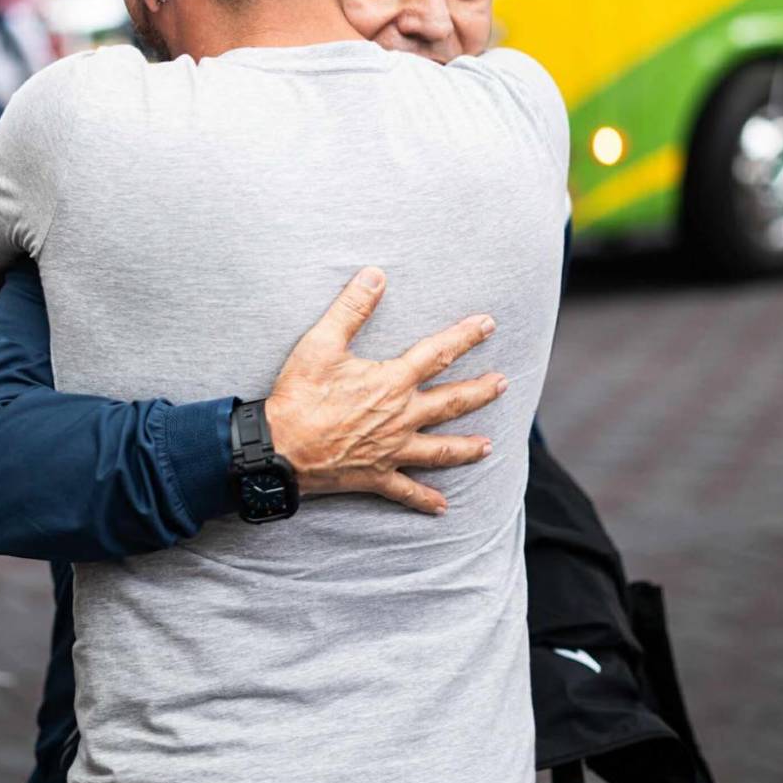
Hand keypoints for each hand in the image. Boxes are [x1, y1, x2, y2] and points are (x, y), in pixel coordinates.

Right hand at [264, 268, 504, 516]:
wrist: (279, 450)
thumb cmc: (298, 396)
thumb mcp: (321, 344)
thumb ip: (351, 308)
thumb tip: (375, 275)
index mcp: (391, 382)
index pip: (438, 353)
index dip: (465, 337)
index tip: (488, 324)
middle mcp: (400, 417)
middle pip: (450, 402)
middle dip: (479, 392)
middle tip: (503, 384)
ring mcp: (391, 450)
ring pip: (440, 450)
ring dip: (466, 447)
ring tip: (489, 447)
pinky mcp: (376, 476)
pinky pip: (406, 490)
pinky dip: (425, 500)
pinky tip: (443, 507)